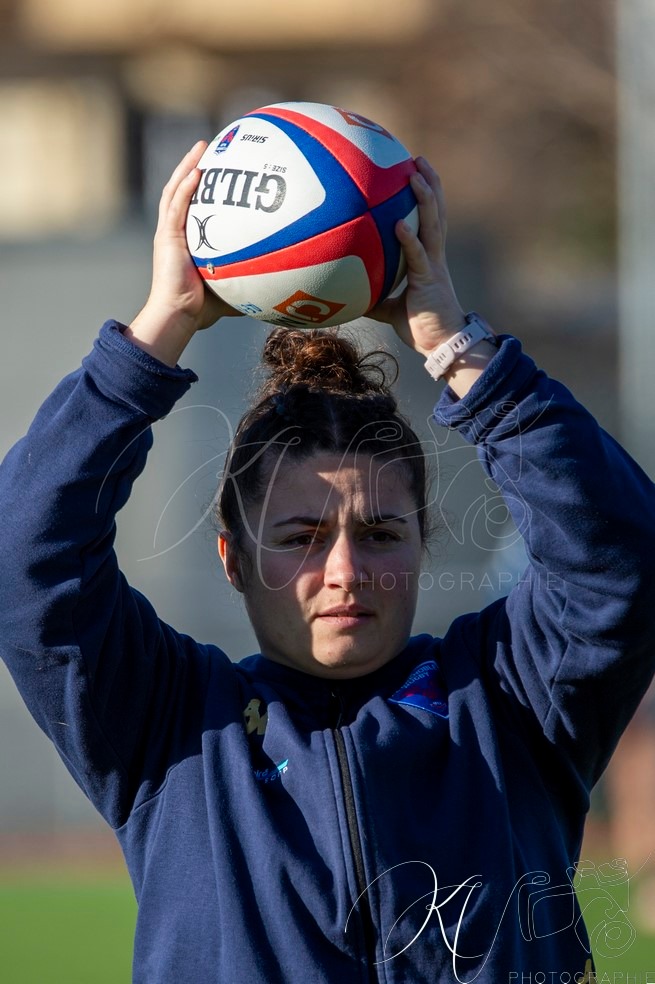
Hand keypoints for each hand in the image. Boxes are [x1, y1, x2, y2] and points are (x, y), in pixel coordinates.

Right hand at [127, 142, 241, 365]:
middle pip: (182, 190)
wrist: (180, 315)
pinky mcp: (166, 237)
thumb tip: (282, 288)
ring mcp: (168, 233)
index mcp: (186, 240)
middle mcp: (175, 232)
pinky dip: (186, 187)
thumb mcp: (233, 289)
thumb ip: (252, 281)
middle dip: (194, 165)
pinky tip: (197, 171)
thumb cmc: (203, 309)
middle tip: (209, 146)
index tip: (220, 168)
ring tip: (202, 147)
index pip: (193, 205)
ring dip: (188, 166)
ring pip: (176, 190)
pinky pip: (176, 206)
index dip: (201, 186)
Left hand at [368, 157, 465, 355]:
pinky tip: (398, 223)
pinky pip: (418, 256)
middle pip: (436, 212)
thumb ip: (374, 298)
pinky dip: (409, 239)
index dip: (425, 197)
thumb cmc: (421, 329)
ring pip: (433, 225)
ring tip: (416, 174)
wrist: (443, 346)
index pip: (428, 221)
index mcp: (429, 260)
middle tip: (418, 159)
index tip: (415, 173)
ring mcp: (434, 266)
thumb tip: (349, 295)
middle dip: (429, 184)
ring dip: (426, 198)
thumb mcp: (390, 311)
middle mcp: (434, 257)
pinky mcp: (429, 281)